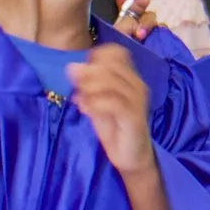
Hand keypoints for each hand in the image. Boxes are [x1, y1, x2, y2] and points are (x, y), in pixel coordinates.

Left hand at [68, 43, 156, 177]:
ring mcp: (137, 100)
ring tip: (81, 102)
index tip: (83, 75)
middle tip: (78, 90)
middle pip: (109, 65)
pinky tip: (85, 110)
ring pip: (109, 81)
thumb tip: (72, 67)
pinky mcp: (134, 116)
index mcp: (130, 78)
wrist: (131, 157)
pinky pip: (111, 102)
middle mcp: (137, 84)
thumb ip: (87, 85)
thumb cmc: (114, 128)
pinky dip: (93, 103)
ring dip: (89, 89)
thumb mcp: (97, 102)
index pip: (115, 53)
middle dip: (87, 75)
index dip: (95, 58)